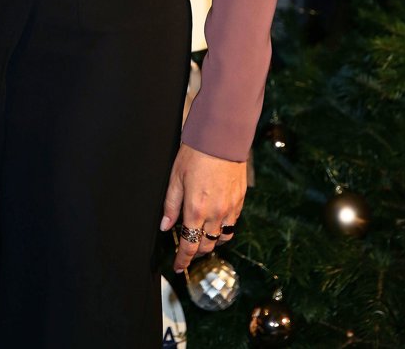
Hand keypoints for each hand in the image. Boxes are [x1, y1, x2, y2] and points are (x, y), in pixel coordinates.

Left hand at [160, 143, 246, 272]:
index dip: (183, 259)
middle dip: (196, 251)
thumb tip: (165, 226)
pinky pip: (233, 224)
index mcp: (196, 209)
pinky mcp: (240, 201)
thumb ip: (171, 205)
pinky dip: (224, 228)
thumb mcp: (175, 178)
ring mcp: (230, 208)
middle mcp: (215, 213)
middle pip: (206, 245)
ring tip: (202, 237)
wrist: (221, 138)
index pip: (189, 244)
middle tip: (187, 250)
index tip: (178, 266)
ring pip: (222, 238)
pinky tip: (216, 222)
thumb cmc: (195, 154)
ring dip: (211, 241)